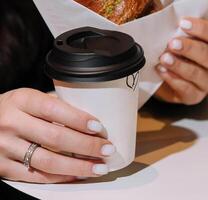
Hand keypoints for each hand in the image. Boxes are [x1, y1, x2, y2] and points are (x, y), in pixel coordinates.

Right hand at [0, 88, 114, 182]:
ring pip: (48, 162)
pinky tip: (77, 174)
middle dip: (87, 146)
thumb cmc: (15, 109)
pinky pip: (37, 176)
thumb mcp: (30, 98)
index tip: (99, 128)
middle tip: (107, 149)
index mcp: (22, 100)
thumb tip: (89, 119)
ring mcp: (4, 146)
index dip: (79, 120)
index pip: (55, 109)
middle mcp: (11, 122)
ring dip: (79, 166)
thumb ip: (55, 105)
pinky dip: (61, 176)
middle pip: (55, 138)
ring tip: (99, 167)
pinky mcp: (3, 167)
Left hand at [155, 17, 207, 104]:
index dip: (200, 28)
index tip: (183, 24)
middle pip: (207, 55)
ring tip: (164, 58)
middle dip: (188, 48)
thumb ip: (180, 37)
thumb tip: (169, 31)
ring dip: (178, 65)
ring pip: (196, 73)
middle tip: (172, 43)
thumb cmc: (178, 58)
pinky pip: (186, 89)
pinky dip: (173, 79)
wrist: (169, 82)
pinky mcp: (196, 96)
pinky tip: (162, 71)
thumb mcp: (181, 45)